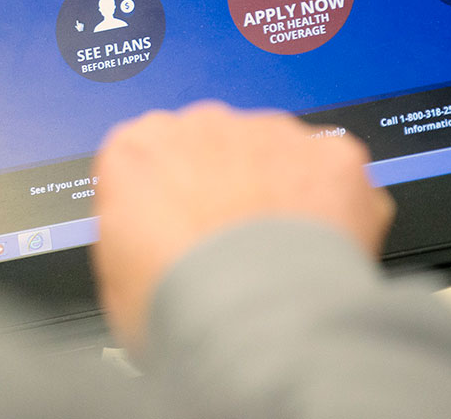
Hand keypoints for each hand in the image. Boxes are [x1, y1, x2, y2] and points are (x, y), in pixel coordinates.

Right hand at [92, 101, 393, 350]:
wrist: (253, 325)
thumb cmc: (180, 308)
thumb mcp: (117, 277)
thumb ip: (131, 233)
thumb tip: (146, 243)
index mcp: (136, 150)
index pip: (149, 158)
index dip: (169, 199)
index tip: (181, 231)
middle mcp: (202, 125)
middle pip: (214, 148)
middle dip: (227, 188)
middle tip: (233, 249)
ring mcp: (270, 133)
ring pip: (276, 155)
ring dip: (280, 193)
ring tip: (279, 258)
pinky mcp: (328, 152)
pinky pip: (332, 173)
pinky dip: (333, 206)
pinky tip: (319, 249)